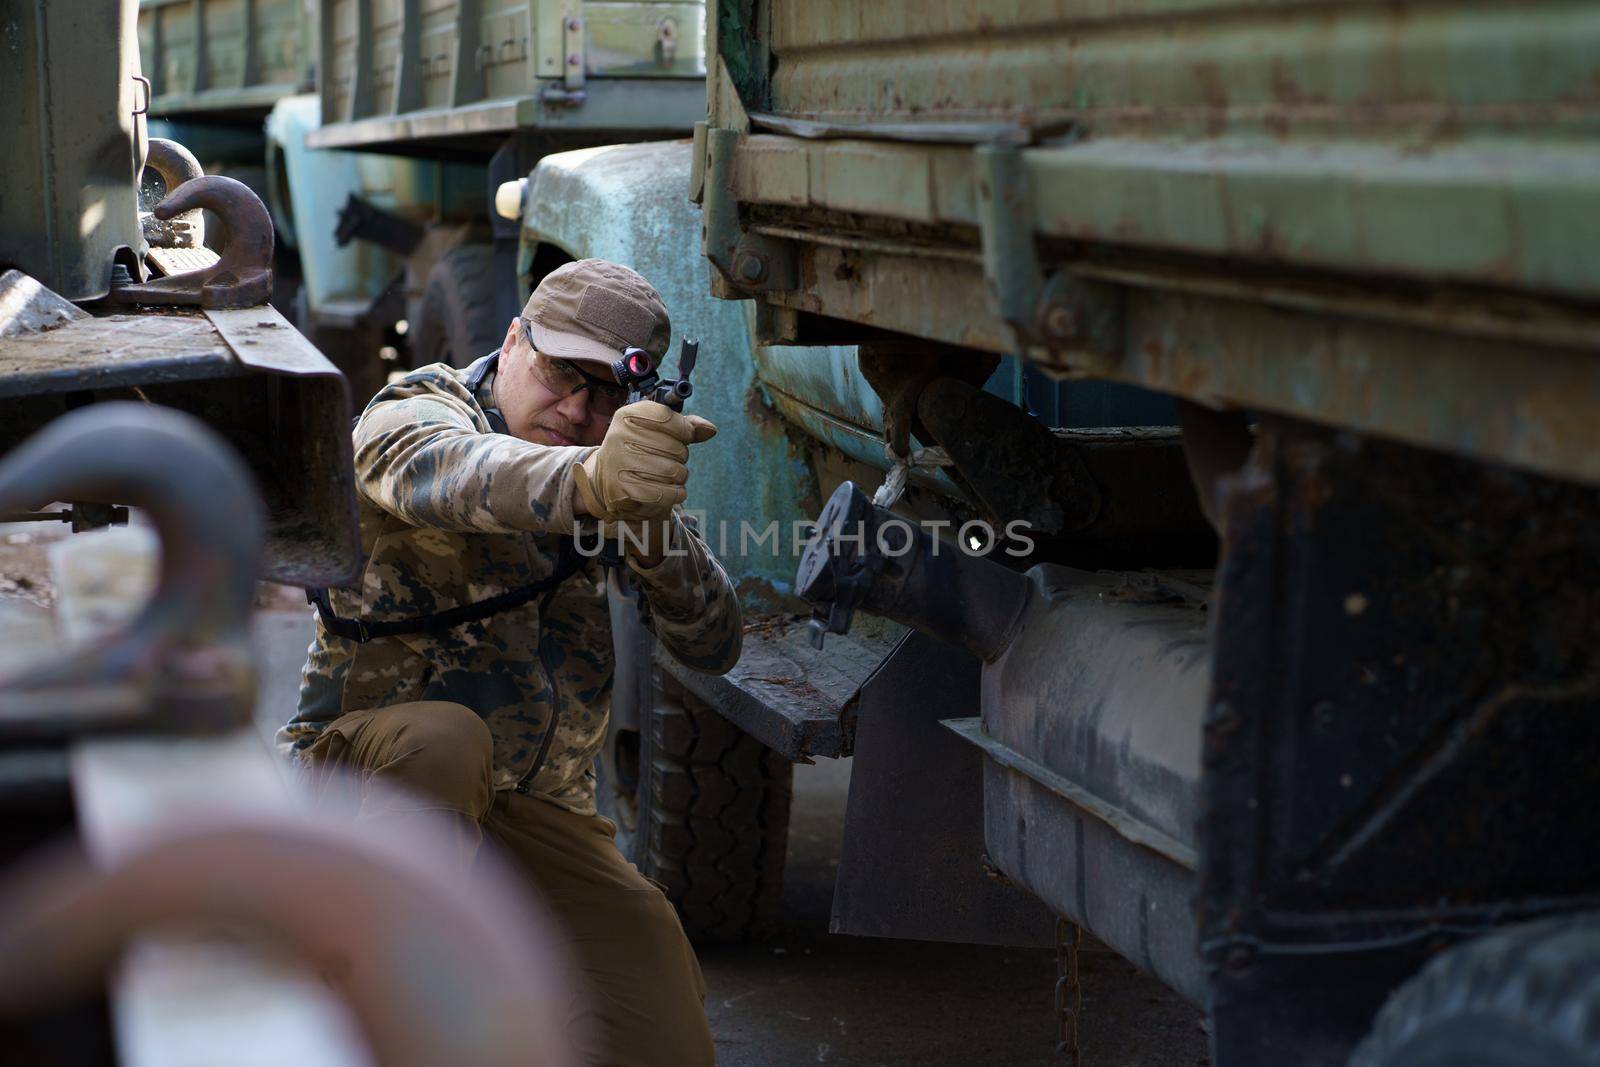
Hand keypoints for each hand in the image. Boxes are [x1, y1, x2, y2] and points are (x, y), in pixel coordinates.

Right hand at [572, 400, 715, 519]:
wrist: (608, 478)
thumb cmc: (640, 449)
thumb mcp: (659, 430)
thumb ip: (687, 426)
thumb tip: (711, 429)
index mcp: (628, 415)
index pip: (670, 419)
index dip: (685, 431)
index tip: (683, 437)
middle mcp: (619, 436)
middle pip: (676, 448)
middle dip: (682, 457)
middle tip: (672, 460)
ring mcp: (618, 463)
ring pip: (673, 472)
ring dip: (680, 476)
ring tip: (670, 475)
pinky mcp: (621, 489)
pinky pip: (664, 494)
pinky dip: (676, 494)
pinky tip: (673, 491)